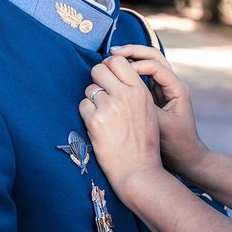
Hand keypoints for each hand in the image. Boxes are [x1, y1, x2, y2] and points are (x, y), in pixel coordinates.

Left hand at [79, 56, 162, 198]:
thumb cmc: (143, 141)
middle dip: (97, 79)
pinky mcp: (95, 121)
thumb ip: (134, 90)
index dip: (109, 66)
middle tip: (101, 93)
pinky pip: (83, 105)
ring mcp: (109, 107)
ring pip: (89, 88)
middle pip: (100, 69)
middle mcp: (125, 95)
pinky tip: (97, 126)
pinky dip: (87, 114)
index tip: (108, 76)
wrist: (138, 170)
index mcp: (140, 90)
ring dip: (92, 99)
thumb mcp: (148, 110)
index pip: (118, 61)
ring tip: (103, 115)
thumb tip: (115, 73)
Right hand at [110, 45, 210, 177]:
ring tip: (112, 57)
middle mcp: (173, 83)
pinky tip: (116, 71)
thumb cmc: (175, 144)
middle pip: (153, 56)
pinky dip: (131, 68)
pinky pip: (144, 73)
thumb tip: (123, 92)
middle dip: (133, 51)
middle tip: (112, 52)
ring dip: (131, 57)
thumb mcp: (160, 125)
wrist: (186, 157)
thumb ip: (145, 107)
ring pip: (149, 62)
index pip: (155, 66)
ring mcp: (166, 87)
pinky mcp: (158, 93)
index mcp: (177, 88)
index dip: (135, 65)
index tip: (118, 73)